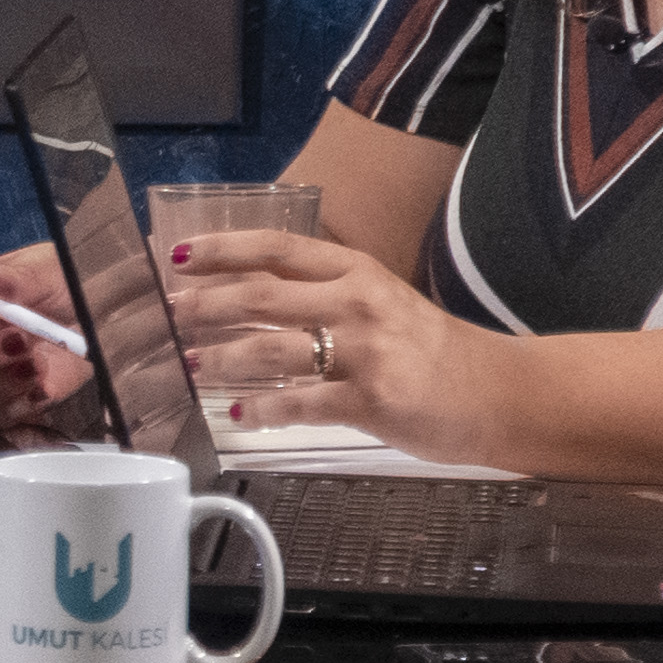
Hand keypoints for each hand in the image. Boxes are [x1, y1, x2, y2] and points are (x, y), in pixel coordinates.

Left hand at [160, 230, 484, 456]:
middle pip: (263, 295)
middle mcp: (359, 303)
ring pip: (273, 348)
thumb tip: (251, 297)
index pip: (279, 248)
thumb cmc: (433, 351)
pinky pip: (302, 403)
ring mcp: (366, 352)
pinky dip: (264, 410)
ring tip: (190, 365)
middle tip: (165, 315)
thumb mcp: (381, 302)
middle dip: (204, 305)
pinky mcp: (372, 401)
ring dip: (221, 358)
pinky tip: (238, 415)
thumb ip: (325, 294)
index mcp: (358, 271)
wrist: (497, 392)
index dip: (223, 249)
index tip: (179, 255)